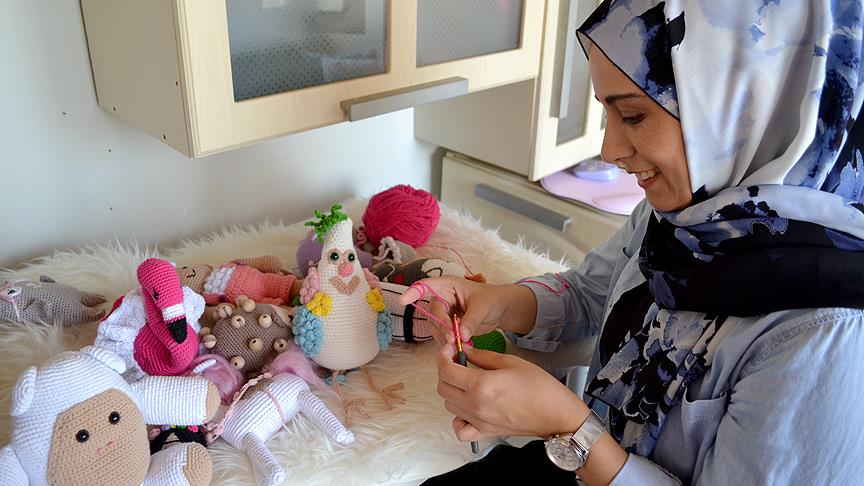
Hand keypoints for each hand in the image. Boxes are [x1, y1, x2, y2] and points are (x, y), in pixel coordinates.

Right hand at [398, 277, 536, 342]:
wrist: (501, 310)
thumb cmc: (492, 300)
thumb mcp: (483, 307)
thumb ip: (471, 320)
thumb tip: (460, 335)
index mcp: (448, 285)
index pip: (426, 285)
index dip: (413, 291)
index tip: (403, 300)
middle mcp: (442, 298)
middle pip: (432, 313)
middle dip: (441, 326)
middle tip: (453, 338)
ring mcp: (444, 313)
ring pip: (435, 327)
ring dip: (444, 337)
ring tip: (460, 345)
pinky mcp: (447, 326)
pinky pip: (442, 336)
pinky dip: (449, 343)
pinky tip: (460, 347)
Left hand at [435, 343, 588, 440]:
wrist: (555, 414)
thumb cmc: (539, 386)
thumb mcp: (510, 361)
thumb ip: (483, 356)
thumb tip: (466, 351)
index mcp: (480, 385)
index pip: (445, 370)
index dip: (443, 356)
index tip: (450, 350)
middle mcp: (475, 405)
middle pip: (442, 387)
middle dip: (446, 371)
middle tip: (458, 362)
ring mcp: (478, 421)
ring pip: (448, 404)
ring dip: (452, 390)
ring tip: (467, 382)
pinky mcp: (484, 432)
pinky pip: (460, 429)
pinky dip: (458, 418)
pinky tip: (467, 408)